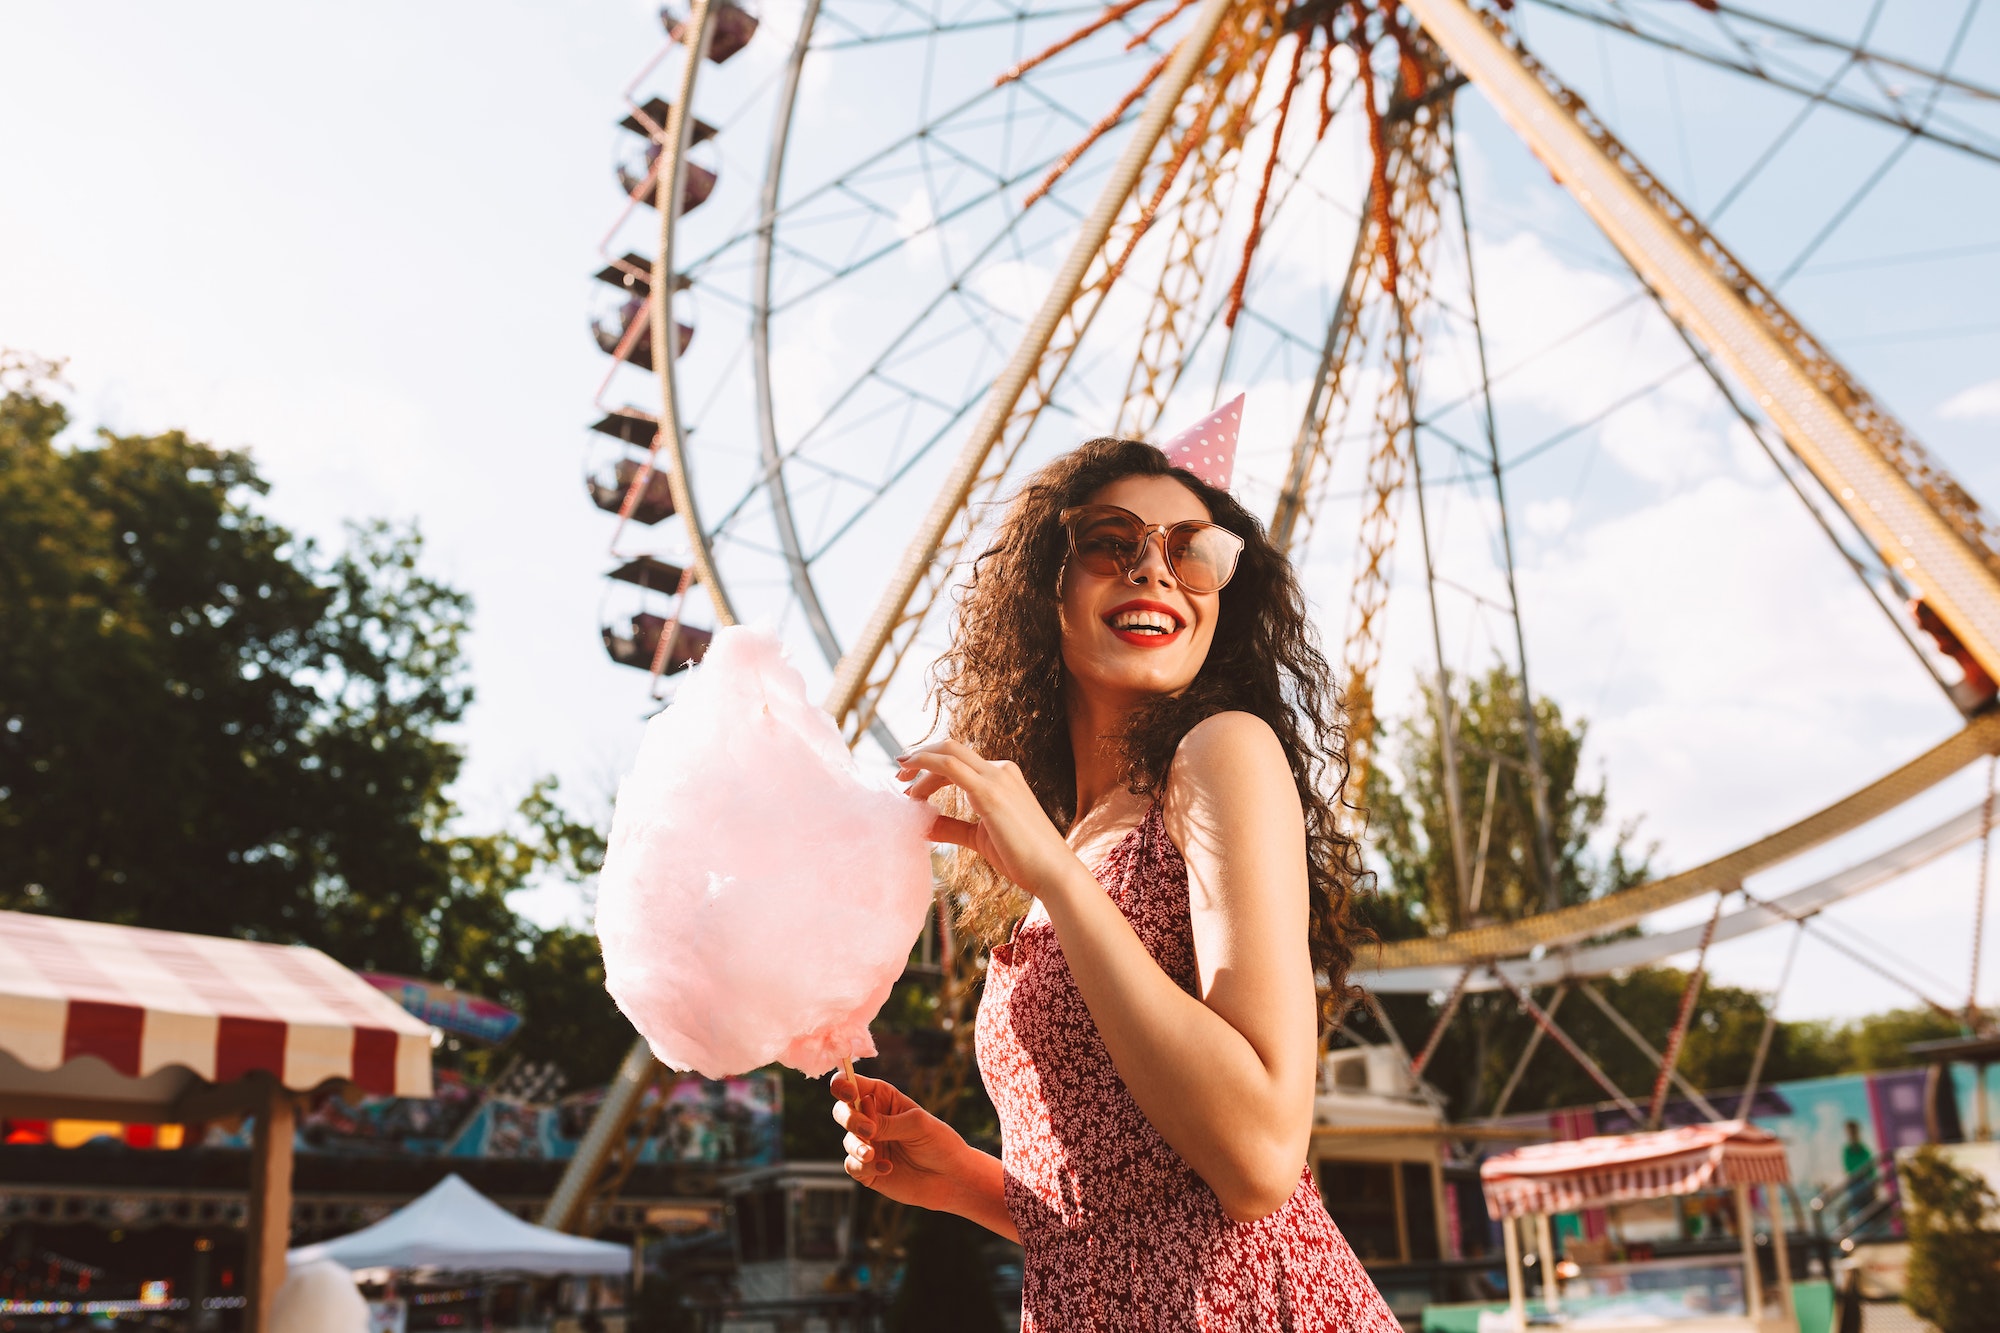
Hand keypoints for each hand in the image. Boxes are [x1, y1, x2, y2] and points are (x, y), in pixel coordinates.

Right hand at [831, 1070, 967, 1211]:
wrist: (951, 1178)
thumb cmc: (939, 1142)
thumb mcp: (917, 1124)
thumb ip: (887, 1123)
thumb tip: (862, 1125)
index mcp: (882, 1098)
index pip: (854, 1084)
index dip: (843, 1084)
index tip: (849, 1093)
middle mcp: (871, 1119)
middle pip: (842, 1110)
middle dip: (849, 1118)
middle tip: (868, 1130)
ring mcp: (868, 1144)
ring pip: (847, 1140)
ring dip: (857, 1146)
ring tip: (873, 1155)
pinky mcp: (867, 1170)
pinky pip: (852, 1165)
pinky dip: (866, 1167)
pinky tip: (887, 1168)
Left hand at [897, 739, 1079, 895]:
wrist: (1052, 871)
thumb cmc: (1022, 858)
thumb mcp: (979, 837)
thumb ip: (951, 827)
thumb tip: (922, 825)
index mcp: (1003, 777)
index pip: (960, 761)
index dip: (931, 766)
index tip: (910, 781)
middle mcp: (1000, 770)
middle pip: (951, 749)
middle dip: (921, 756)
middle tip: (898, 772)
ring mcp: (997, 778)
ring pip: (948, 754)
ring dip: (920, 763)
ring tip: (901, 782)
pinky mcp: (990, 792)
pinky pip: (950, 769)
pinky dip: (926, 771)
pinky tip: (913, 790)